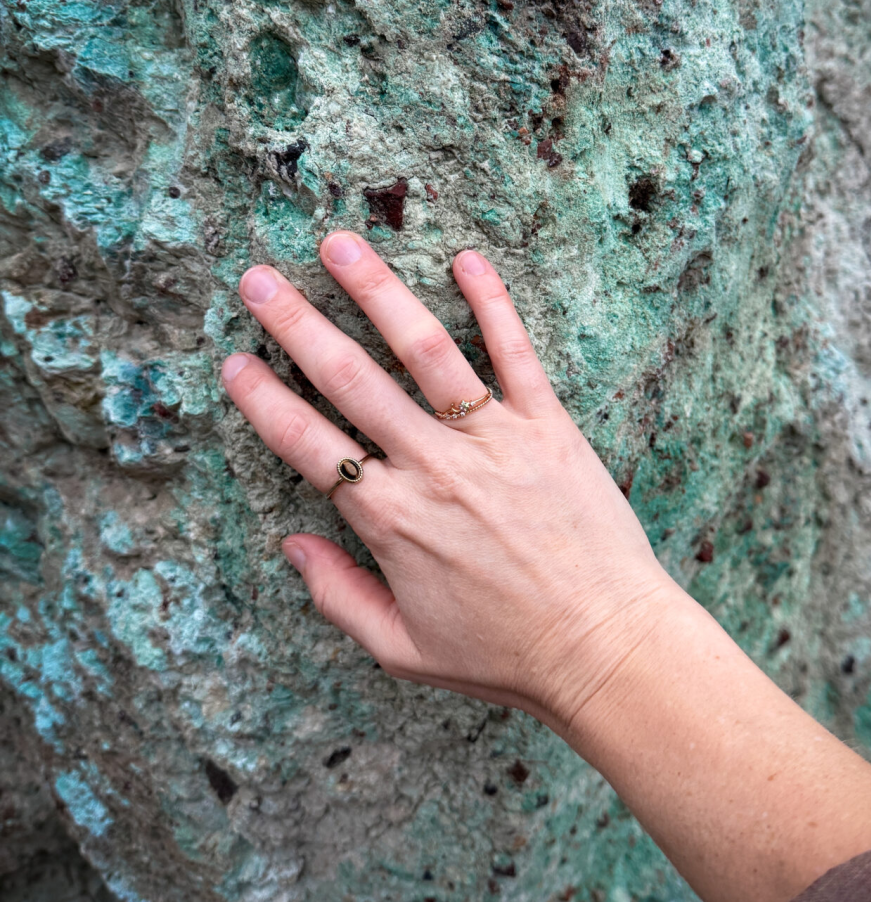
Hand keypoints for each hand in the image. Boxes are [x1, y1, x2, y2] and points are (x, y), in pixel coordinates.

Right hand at [221, 234, 676, 731]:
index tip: (233, 361)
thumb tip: (291, 546)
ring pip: (425, 352)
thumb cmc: (506, 656)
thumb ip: (338, 596)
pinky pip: (516, 355)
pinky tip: (467, 260)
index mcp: (391, 521)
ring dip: (378, 293)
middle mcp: (435, 469)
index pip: (307, 446)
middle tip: (257, 278)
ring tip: (339, 245)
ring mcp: (495, 441)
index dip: (263, 400)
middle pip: (351, 381)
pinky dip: (493, 304)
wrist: (605, 649)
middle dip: (297, 324)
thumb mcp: (404, 650)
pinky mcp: (550, 428)